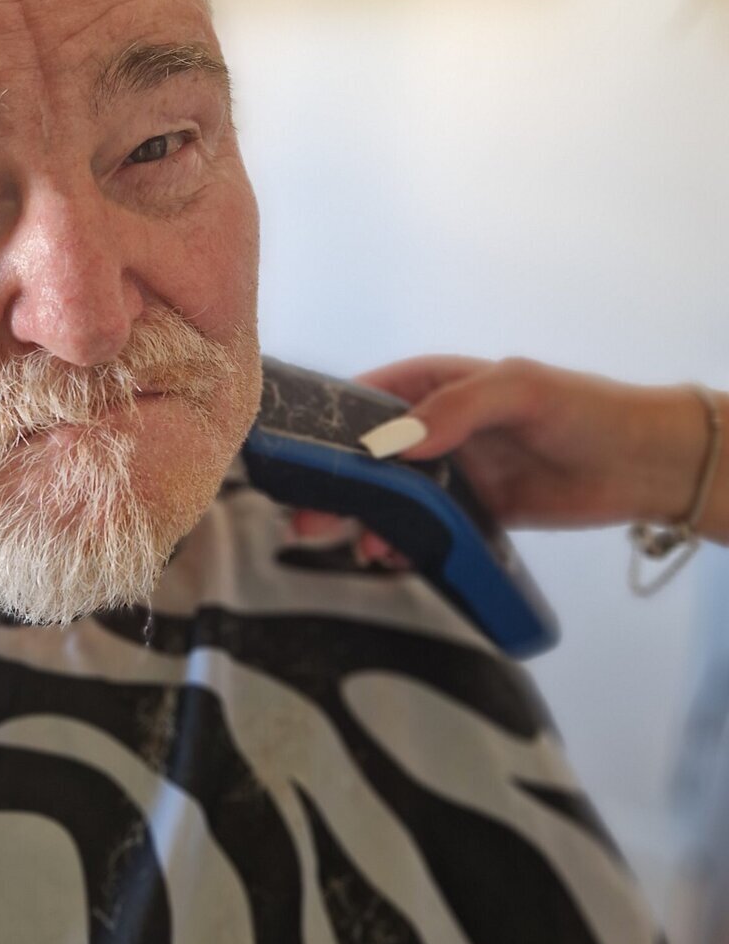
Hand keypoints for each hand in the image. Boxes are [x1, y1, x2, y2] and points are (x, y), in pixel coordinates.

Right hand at [289, 356, 726, 547]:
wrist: (645, 466)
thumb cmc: (584, 411)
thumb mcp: (519, 391)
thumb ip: (456, 408)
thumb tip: (395, 443)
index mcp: (436, 385)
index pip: (366, 399)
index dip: (330, 425)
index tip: (298, 456)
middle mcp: (435, 428)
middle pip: (369, 457)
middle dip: (337, 485)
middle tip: (306, 518)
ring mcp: (453, 472)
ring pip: (392, 498)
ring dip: (366, 520)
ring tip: (352, 545)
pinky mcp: (474, 513)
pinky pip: (426, 530)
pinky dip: (403, 544)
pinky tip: (390, 558)